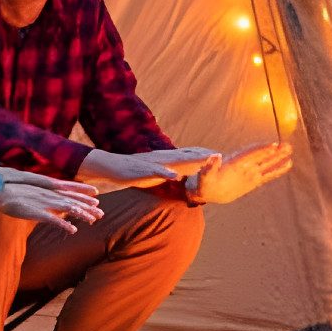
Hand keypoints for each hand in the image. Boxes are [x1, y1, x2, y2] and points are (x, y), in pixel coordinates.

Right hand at [0, 168, 104, 233]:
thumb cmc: (9, 192)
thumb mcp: (28, 190)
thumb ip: (39, 193)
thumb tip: (45, 197)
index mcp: (46, 187)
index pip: (69, 189)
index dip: (83, 191)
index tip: (96, 194)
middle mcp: (48, 193)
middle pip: (72, 199)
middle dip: (87, 205)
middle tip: (101, 212)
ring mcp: (43, 202)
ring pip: (67, 208)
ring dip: (81, 214)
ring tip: (93, 220)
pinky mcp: (36, 211)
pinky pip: (53, 219)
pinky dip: (64, 224)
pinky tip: (73, 230)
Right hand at [76, 147, 218, 191]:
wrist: (112, 167)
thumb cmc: (133, 171)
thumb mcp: (155, 172)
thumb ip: (167, 172)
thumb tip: (179, 175)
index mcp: (165, 159)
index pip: (187, 156)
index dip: (202, 155)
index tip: (218, 155)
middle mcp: (162, 158)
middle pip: (186, 156)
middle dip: (202, 155)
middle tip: (219, 154)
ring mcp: (153, 163)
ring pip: (175, 161)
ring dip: (190, 161)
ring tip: (205, 160)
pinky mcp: (143, 171)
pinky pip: (156, 172)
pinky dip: (166, 173)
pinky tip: (175, 176)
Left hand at [187, 142, 291, 204]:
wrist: (206, 190)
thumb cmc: (203, 183)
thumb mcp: (204, 177)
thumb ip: (209, 168)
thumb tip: (216, 156)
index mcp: (233, 163)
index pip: (249, 154)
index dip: (261, 149)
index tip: (273, 145)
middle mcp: (243, 165)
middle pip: (260, 155)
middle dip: (273, 151)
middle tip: (287, 145)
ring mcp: (249, 171)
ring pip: (266, 163)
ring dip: (278, 157)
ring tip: (290, 149)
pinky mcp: (252, 180)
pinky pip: (267, 174)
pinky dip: (277, 170)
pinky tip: (287, 165)